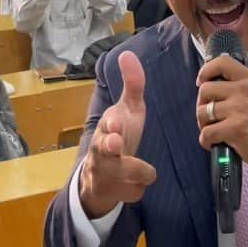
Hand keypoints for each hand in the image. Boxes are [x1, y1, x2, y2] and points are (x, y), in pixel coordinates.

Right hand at [79, 51, 154, 217]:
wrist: (99, 176)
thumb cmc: (119, 135)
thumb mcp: (127, 111)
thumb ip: (132, 85)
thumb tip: (128, 53)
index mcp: (106, 127)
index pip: (106, 123)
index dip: (111, 123)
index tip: (115, 122)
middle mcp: (101, 150)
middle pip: (102, 148)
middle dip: (109, 145)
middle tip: (115, 142)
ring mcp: (104, 172)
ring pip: (122, 174)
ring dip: (138, 172)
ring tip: (148, 172)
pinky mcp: (112, 192)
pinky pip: (132, 193)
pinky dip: (138, 190)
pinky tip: (137, 185)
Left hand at [196, 54, 247, 172]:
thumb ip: (243, 87)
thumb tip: (218, 88)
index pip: (222, 63)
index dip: (206, 71)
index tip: (201, 81)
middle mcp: (243, 91)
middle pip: (205, 90)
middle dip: (202, 104)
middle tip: (208, 115)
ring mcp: (238, 109)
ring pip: (202, 112)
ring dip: (203, 124)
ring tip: (212, 131)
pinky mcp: (234, 129)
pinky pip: (206, 133)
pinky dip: (206, 141)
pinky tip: (214, 143)